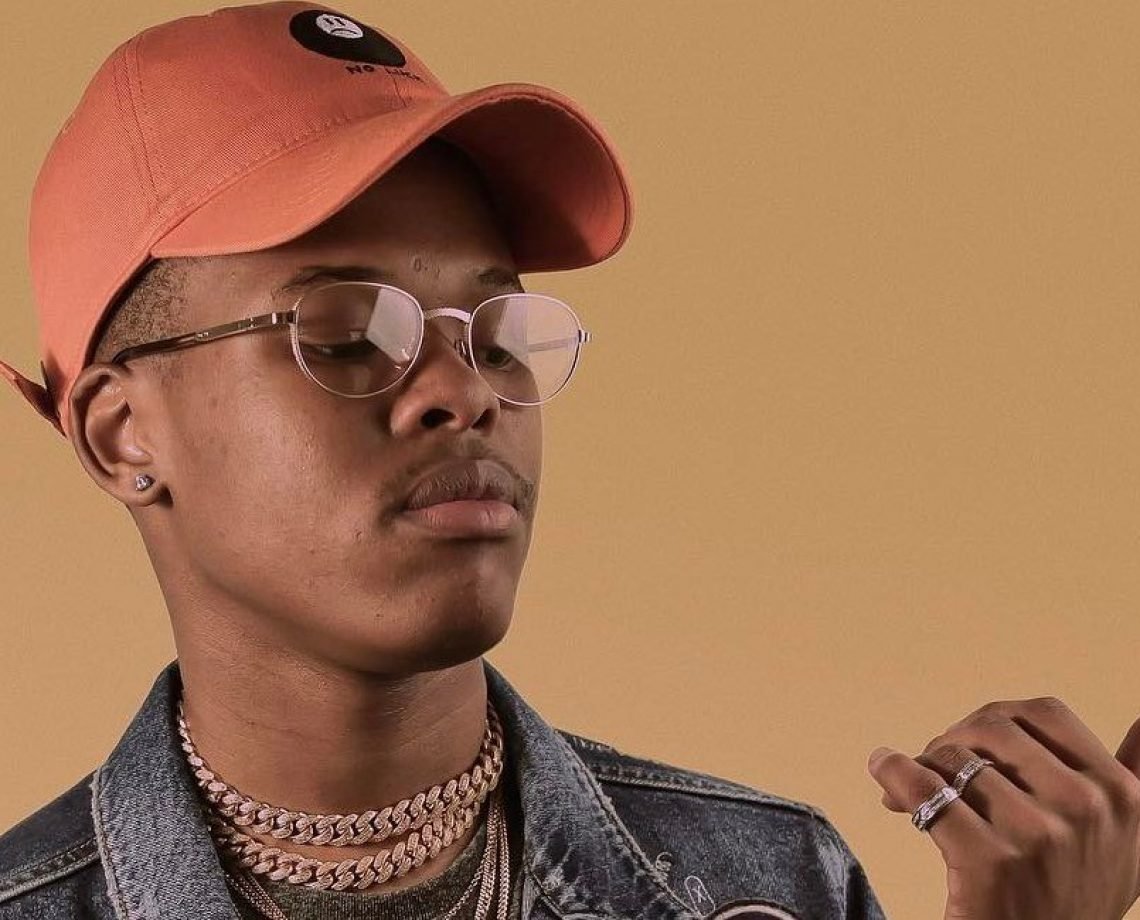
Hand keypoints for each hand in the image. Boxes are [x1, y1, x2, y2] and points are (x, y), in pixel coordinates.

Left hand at [868, 698, 1139, 919]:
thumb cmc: (1072, 899)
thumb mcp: (1125, 840)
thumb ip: (1133, 774)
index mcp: (1123, 794)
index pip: (1045, 713)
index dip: (999, 719)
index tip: (975, 742)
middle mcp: (1088, 809)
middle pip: (993, 727)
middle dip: (955, 738)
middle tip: (935, 765)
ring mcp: (1040, 835)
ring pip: (955, 758)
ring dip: (923, 765)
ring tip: (911, 790)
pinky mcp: (990, 861)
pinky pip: (925, 790)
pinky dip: (894, 773)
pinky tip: (884, 773)